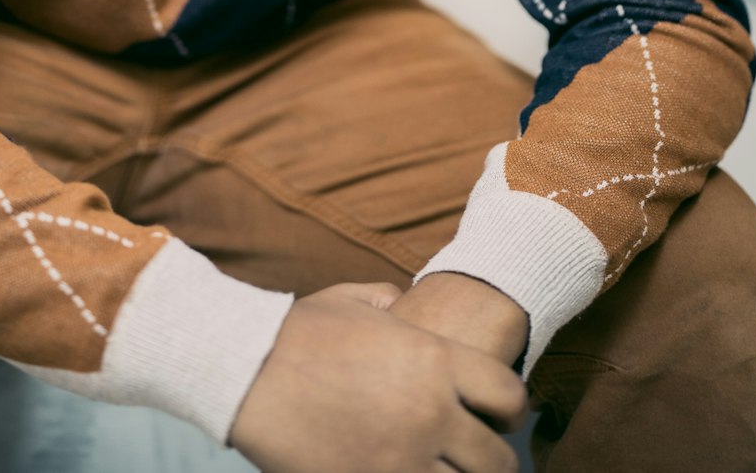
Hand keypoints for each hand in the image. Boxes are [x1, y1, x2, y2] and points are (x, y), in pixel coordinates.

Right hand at [228, 279, 525, 472]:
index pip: (509, 396)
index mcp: (433, 360)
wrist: (247, 369)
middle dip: (490, 463)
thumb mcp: (354, 300)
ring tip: (442, 471)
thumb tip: (407, 304)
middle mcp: (430, 412)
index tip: (495, 418)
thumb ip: (392, 301)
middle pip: (496, 461)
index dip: (509, 411)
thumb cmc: (297, 331)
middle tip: (474, 460)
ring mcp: (402, 459)